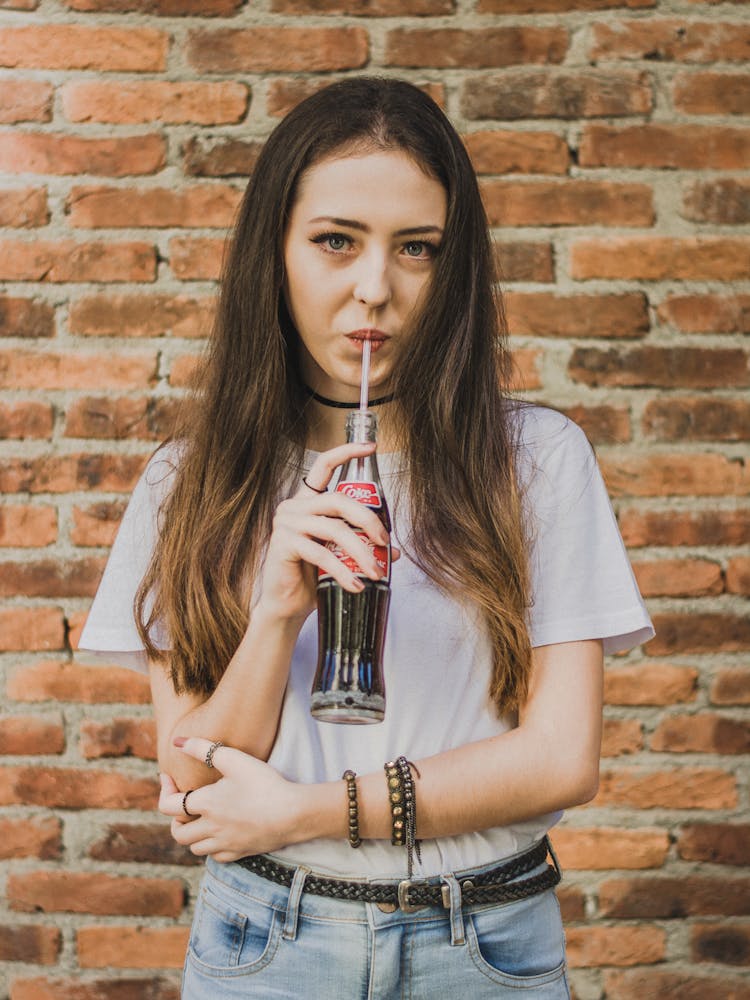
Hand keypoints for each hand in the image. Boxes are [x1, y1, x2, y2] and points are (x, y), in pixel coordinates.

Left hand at [159, 737, 310, 861]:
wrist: (294, 813)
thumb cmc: (265, 784)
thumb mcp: (234, 759)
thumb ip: (203, 748)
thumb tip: (176, 742)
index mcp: (206, 805)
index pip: (168, 806)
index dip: (164, 790)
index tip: (169, 778)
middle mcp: (211, 828)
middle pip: (178, 833)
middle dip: (175, 819)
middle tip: (184, 804)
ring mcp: (226, 844)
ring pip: (195, 848)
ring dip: (192, 834)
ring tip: (202, 817)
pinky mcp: (241, 852)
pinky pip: (216, 857)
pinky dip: (212, 846)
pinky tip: (221, 832)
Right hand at [257, 441, 395, 622]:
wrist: (286, 604)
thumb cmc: (311, 577)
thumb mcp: (340, 556)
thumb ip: (362, 546)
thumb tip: (393, 551)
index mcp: (307, 501)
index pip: (323, 466)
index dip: (345, 453)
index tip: (369, 448)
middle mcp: (294, 506)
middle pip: (338, 500)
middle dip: (368, 520)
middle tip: (385, 542)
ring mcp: (286, 523)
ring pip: (334, 528)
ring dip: (360, 552)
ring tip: (376, 572)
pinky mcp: (283, 543)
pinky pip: (321, 553)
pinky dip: (343, 571)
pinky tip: (356, 585)